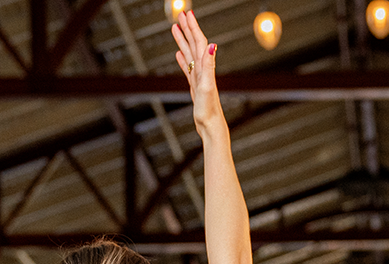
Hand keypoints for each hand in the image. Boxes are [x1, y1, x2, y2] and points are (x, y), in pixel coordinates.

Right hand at [171, 11, 222, 132]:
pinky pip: (187, 67)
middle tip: (180, 13)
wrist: (210, 125)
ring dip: (183, 40)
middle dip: (188, 28)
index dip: (193, 27)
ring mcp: (198, 77)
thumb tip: (213, 45)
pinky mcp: (195, 85)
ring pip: (189, 53)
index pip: (199, 41)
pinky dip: (183, 59)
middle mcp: (203, 69)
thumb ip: (209, 65)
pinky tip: (179, 54)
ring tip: (175, 28)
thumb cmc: (209, 109)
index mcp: (205, 66)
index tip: (187, 13)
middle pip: (194, 43)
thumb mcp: (207, 85)